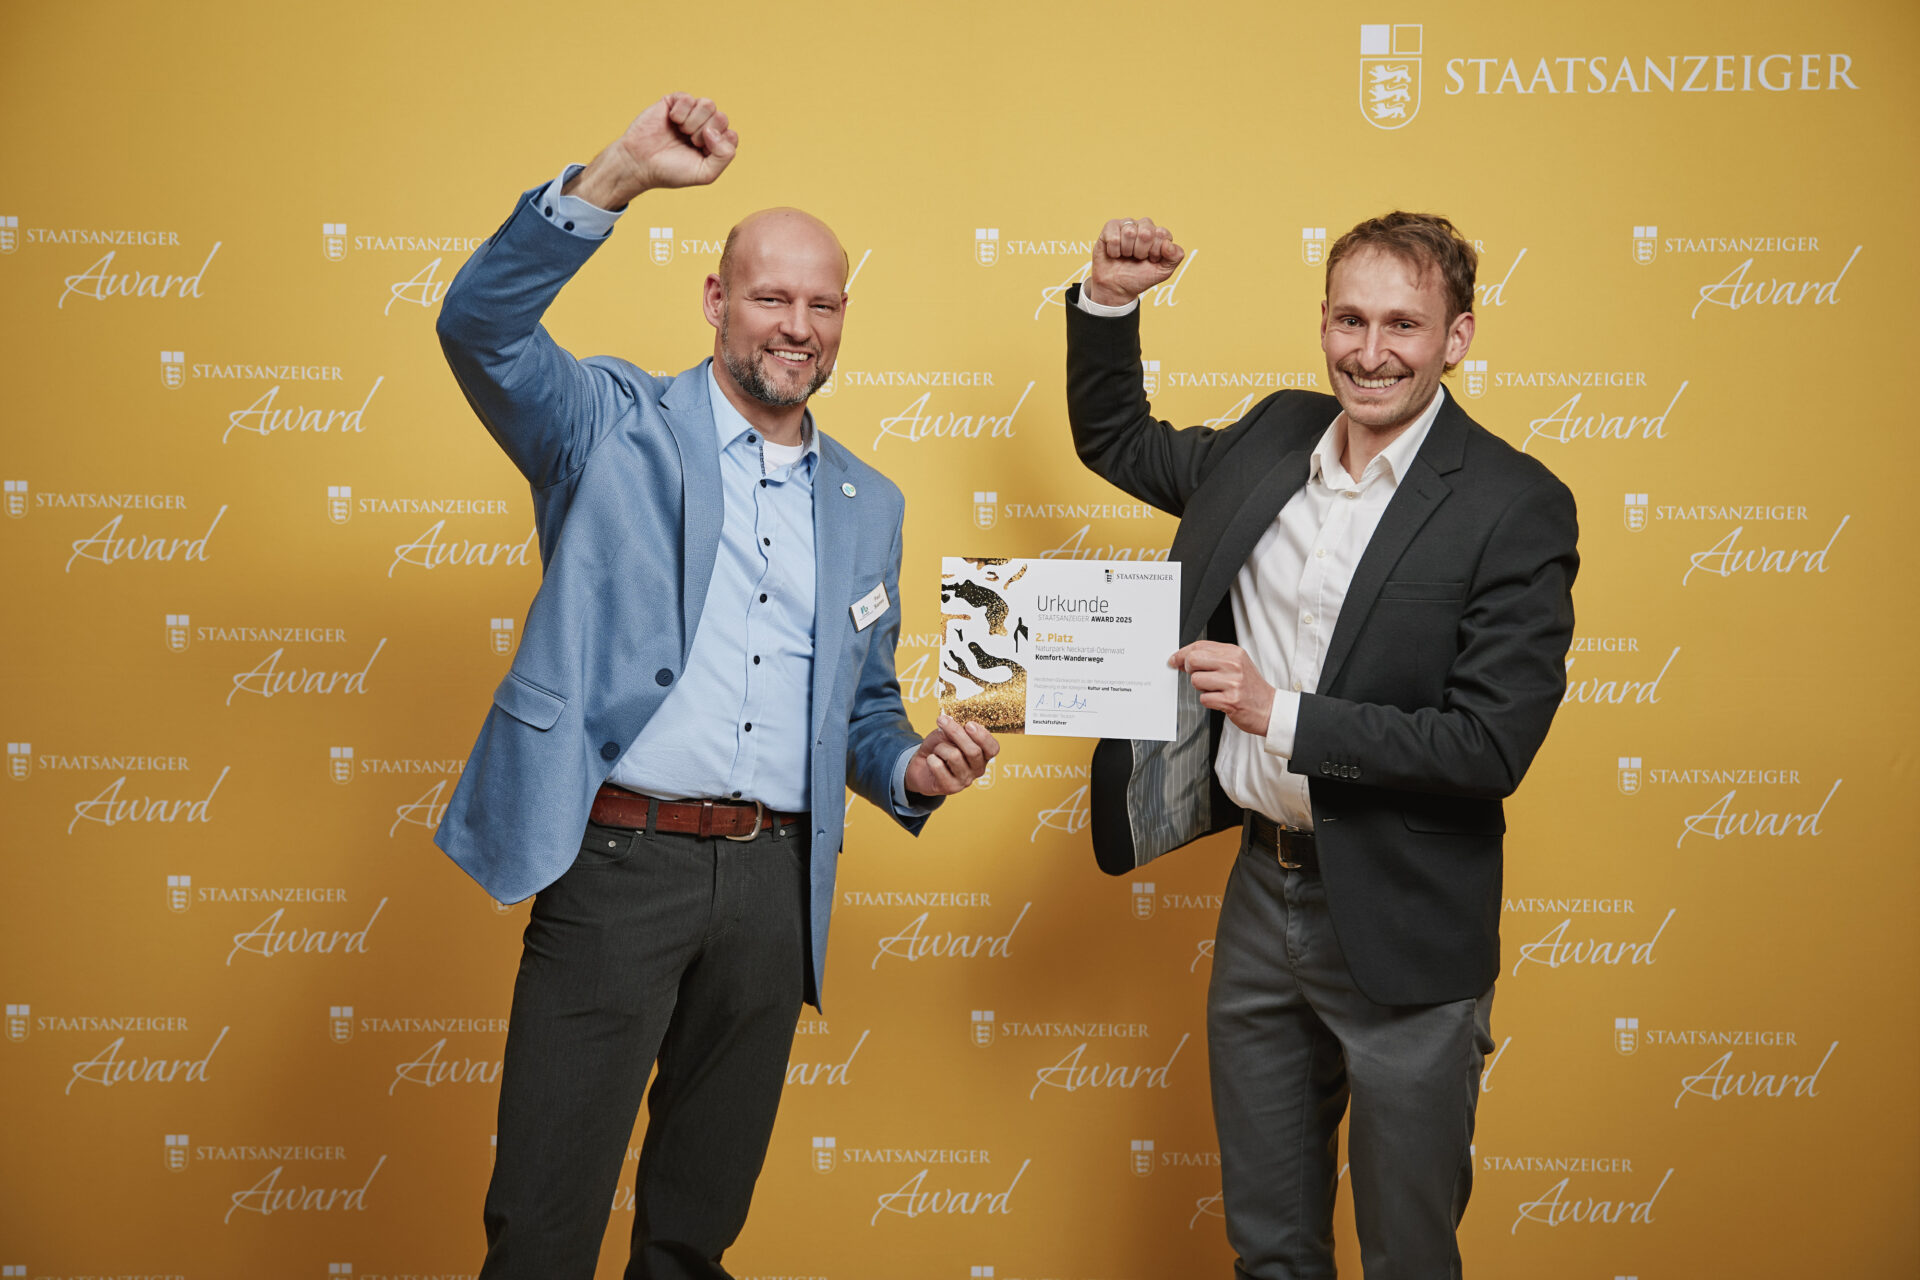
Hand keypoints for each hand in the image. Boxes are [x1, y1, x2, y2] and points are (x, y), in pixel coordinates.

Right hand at [566, 93, 738, 208]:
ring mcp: (690, 114)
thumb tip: (716, 130)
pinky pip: (688, 98)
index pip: (731, 136)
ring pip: (708, 105)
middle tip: (690, 142)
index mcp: (713, 145)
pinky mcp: (674, 102)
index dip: (718, 144)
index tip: (701, 152)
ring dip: (694, 122)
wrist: (640, 163)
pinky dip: (680, 112)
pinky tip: (671, 120)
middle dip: (705, 133)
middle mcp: (704, 127)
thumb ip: (724, 156)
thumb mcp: (705, 174)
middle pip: (722, 117)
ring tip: (681, 131)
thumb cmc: (671, 170)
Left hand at [904, 715, 1000, 796]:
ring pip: (954, 756)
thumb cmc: (939, 749)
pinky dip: (931, 759)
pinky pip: (939, 767)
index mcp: (983, 755)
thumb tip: (953, 722)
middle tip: (942, 720)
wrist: (921, 768)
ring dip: (940, 747)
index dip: (983, 736)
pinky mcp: (950, 788)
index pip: (993, 748)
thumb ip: (952, 730)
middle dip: (956, 732)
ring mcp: (965, 781)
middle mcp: (977, 769)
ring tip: (936, 749)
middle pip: (973, 751)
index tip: (969, 724)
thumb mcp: (945, 735)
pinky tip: (931, 760)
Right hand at [1085, 217, 1183, 307]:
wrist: (1117, 287)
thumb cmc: (1139, 277)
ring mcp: (1127, 225)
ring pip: (1129, 232)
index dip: (1155, 252)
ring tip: (1126, 256)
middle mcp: (1144, 226)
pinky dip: (1114, 251)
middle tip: (1137, 258)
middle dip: (1141, 251)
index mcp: (1159, 234)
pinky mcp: (1110, 227)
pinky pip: (1114, 236)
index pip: (1162, 234)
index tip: (1151, 260)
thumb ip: (1175, 257)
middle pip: (1146, 232)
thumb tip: (1168, 244)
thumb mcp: (1163, 271)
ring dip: (1127, 251)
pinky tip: (1115, 254)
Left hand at [1170, 641, 1273, 736]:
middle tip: (1198, 676)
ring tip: (1215, 690)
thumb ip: (1213, 658)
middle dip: (1189, 670)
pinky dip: (1208, 701)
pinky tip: (1220, 700)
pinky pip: (1204, 698)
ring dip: (1201, 688)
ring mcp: (1232, 682)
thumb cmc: (1250, 687)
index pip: (1199, 646)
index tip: (1174, 660)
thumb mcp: (1237, 664)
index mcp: (1234, 652)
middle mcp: (1233, 665)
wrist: (1269, 708)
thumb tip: (1183, 658)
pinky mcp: (1230, 700)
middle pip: (1193, 660)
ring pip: (1196, 680)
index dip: (1182, 653)